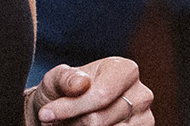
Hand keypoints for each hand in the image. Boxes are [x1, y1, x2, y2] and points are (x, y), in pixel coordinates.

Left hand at [28, 58, 152, 125]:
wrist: (66, 113)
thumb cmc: (64, 92)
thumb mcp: (57, 80)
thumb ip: (66, 78)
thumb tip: (82, 83)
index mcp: (125, 70)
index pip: (101, 95)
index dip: (71, 107)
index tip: (45, 114)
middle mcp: (141, 94)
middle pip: (98, 120)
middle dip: (71, 122)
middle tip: (54, 120)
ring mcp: (144, 118)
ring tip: (68, 123)